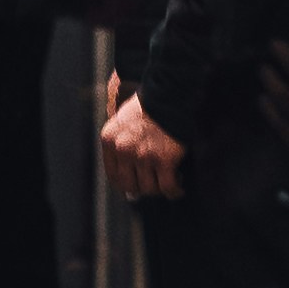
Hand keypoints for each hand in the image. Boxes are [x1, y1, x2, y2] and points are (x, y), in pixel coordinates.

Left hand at [101, 86, 188, 203]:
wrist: (169, 95)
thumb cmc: (149, 106)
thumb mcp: (122, 121)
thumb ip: (121, 145)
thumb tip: (128, 181)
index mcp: (109, 140)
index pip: (113, 175)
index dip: (125, 185)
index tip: (135, 186)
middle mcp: (123, 150)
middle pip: (129, 185)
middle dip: (143, 189)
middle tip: (154, 185)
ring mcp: (143, 156)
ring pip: (149, 189)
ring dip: (159, 190)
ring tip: (168, 183)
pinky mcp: (164, 159)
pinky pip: (168, 186)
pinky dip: (174, 191)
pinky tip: (178, 188)